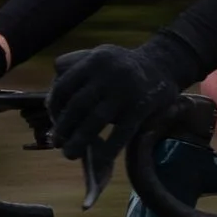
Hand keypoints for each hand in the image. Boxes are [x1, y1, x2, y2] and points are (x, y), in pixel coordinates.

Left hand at [49, 35, 199, 158]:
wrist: (164, 64)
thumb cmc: (122, 66)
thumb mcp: (98, 56)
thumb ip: (75, 70)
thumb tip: (52, 100)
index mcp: (94, 59)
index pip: (65, 85)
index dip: (54, 105)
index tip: (53, 119)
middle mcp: (109, 72)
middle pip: (78, 105)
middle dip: (64, 127)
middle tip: (56, 142)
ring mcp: (126, 90)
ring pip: (95, 120)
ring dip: (80, 140)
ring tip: (70, 153)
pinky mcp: (142, 107)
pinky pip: (121, 132)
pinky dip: (108, 149)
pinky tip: (99, 161)